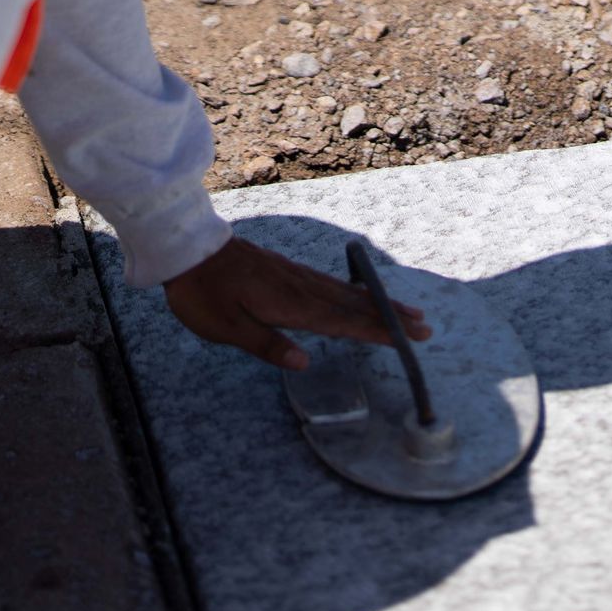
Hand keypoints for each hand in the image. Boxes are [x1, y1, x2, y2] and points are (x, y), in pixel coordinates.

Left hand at [164, 237, 430, 369]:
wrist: (186, 248)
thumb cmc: (202, 292)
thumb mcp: (225, 327)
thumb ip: (266, 344)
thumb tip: (304, 362)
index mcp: (290, 304)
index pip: (342, 322)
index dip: (376, 331)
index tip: (408, 339)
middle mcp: (301, 288)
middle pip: (355, 305)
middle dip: (391, 317)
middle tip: (424, 327)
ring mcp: (296, 277)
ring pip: (347, 293)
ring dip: (380, 304)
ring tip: (408, 312)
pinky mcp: (288, 271)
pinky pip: (333, 284)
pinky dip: (357, 292)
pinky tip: (364, 296)